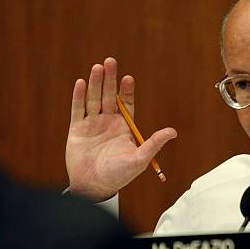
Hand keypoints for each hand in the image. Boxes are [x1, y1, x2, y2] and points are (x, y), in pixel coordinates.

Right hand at [66, 57, 176, 201]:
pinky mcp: (76, 130)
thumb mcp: (140, 159)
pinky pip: (77, 110)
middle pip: (109, 96)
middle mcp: (108, 122)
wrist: (94, 187)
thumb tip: (173, 132)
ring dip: (96, 83)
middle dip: (110, 79)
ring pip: (93, 99)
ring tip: (98, 67)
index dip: (127, 90)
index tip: (128, 77)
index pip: (126, 103)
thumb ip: (154, 143)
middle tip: (111, 61)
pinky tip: (82, 83)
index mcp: (123, 127)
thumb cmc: (119, 175)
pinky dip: (79, 96)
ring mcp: (92, 125)